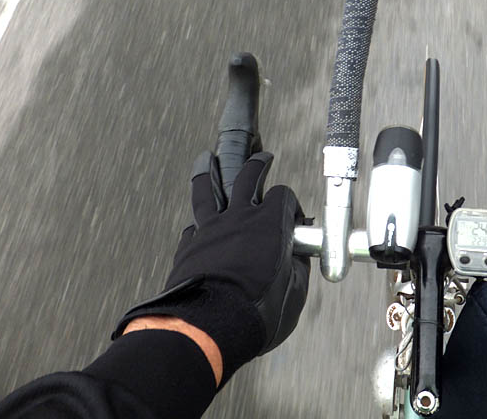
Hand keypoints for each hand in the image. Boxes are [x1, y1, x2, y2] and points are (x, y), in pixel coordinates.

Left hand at [113, 152, 309, 387]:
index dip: (290, 204)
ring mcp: (210, 230)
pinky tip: (197, 225)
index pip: (283, 196)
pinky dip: (197, 225)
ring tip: (206, 159)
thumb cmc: (256, 313)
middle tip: (261, 159)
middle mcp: (239, 219)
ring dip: (209, 172)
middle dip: (257, 165)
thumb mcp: (294, 294)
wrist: (209, 328)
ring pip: (207, 190)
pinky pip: (192, 227)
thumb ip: (297, 270)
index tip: (293, 217)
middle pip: (247, 177)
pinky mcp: (188, 247)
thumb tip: (298, 260)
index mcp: (270, 225)